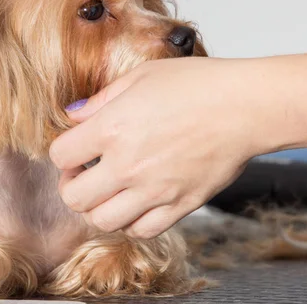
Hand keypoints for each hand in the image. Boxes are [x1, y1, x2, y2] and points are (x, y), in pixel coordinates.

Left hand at [50, 58, 275, 238]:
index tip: (75, 148)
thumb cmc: (198, 84)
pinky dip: (131, 221)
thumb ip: (100, 101)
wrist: (247, 106)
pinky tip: (137, 200)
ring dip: (99, 206)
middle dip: (72, 185)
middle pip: (74, 198)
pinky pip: (141, 230)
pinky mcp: (180, 205)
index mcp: (112, 128)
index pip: (59, 156)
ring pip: (103, 221)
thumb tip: (74, 116)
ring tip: (110, 189)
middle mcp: (127, 165)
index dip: (62, 152)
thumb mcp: (141, 77)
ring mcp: (154, 190)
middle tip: (84, 173)